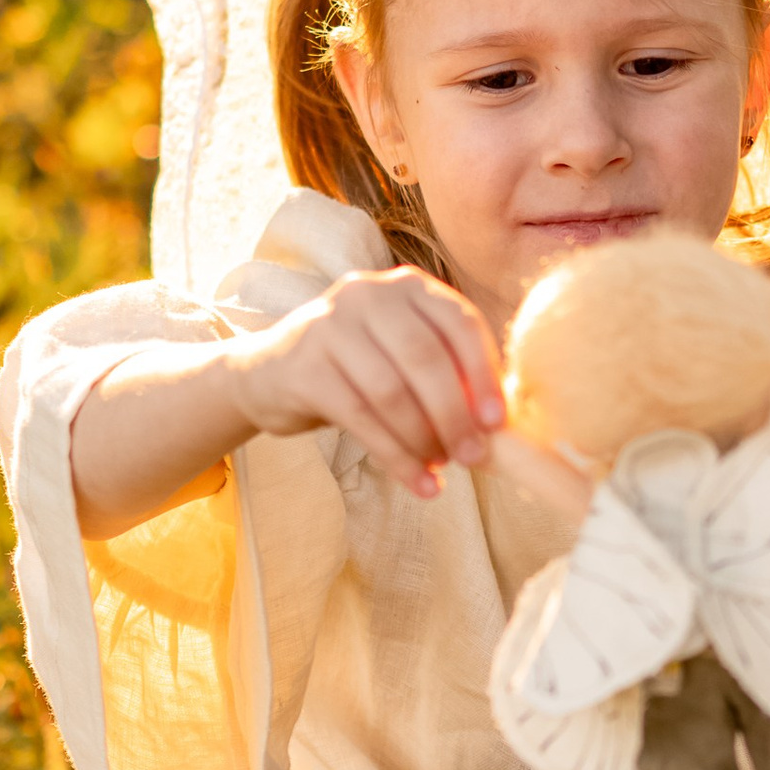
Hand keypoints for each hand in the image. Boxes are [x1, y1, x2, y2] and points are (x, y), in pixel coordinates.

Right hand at [229, 267, 504, 497]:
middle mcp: (367, 295)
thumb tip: (498, 426)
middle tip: (474, 457)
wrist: (271, 374)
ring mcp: (330, 327)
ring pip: (392, 392)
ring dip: (424, 439)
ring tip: (441, 466)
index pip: (459, 322)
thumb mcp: (403, 355)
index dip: (483, 374)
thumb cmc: (358, 368)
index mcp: (406, 285)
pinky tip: (419, 483)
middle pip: (425, 358)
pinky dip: (396, 458)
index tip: (497, 422)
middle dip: (455, 415)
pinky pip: (361, 420)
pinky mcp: (305, 368)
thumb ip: (448, 373)